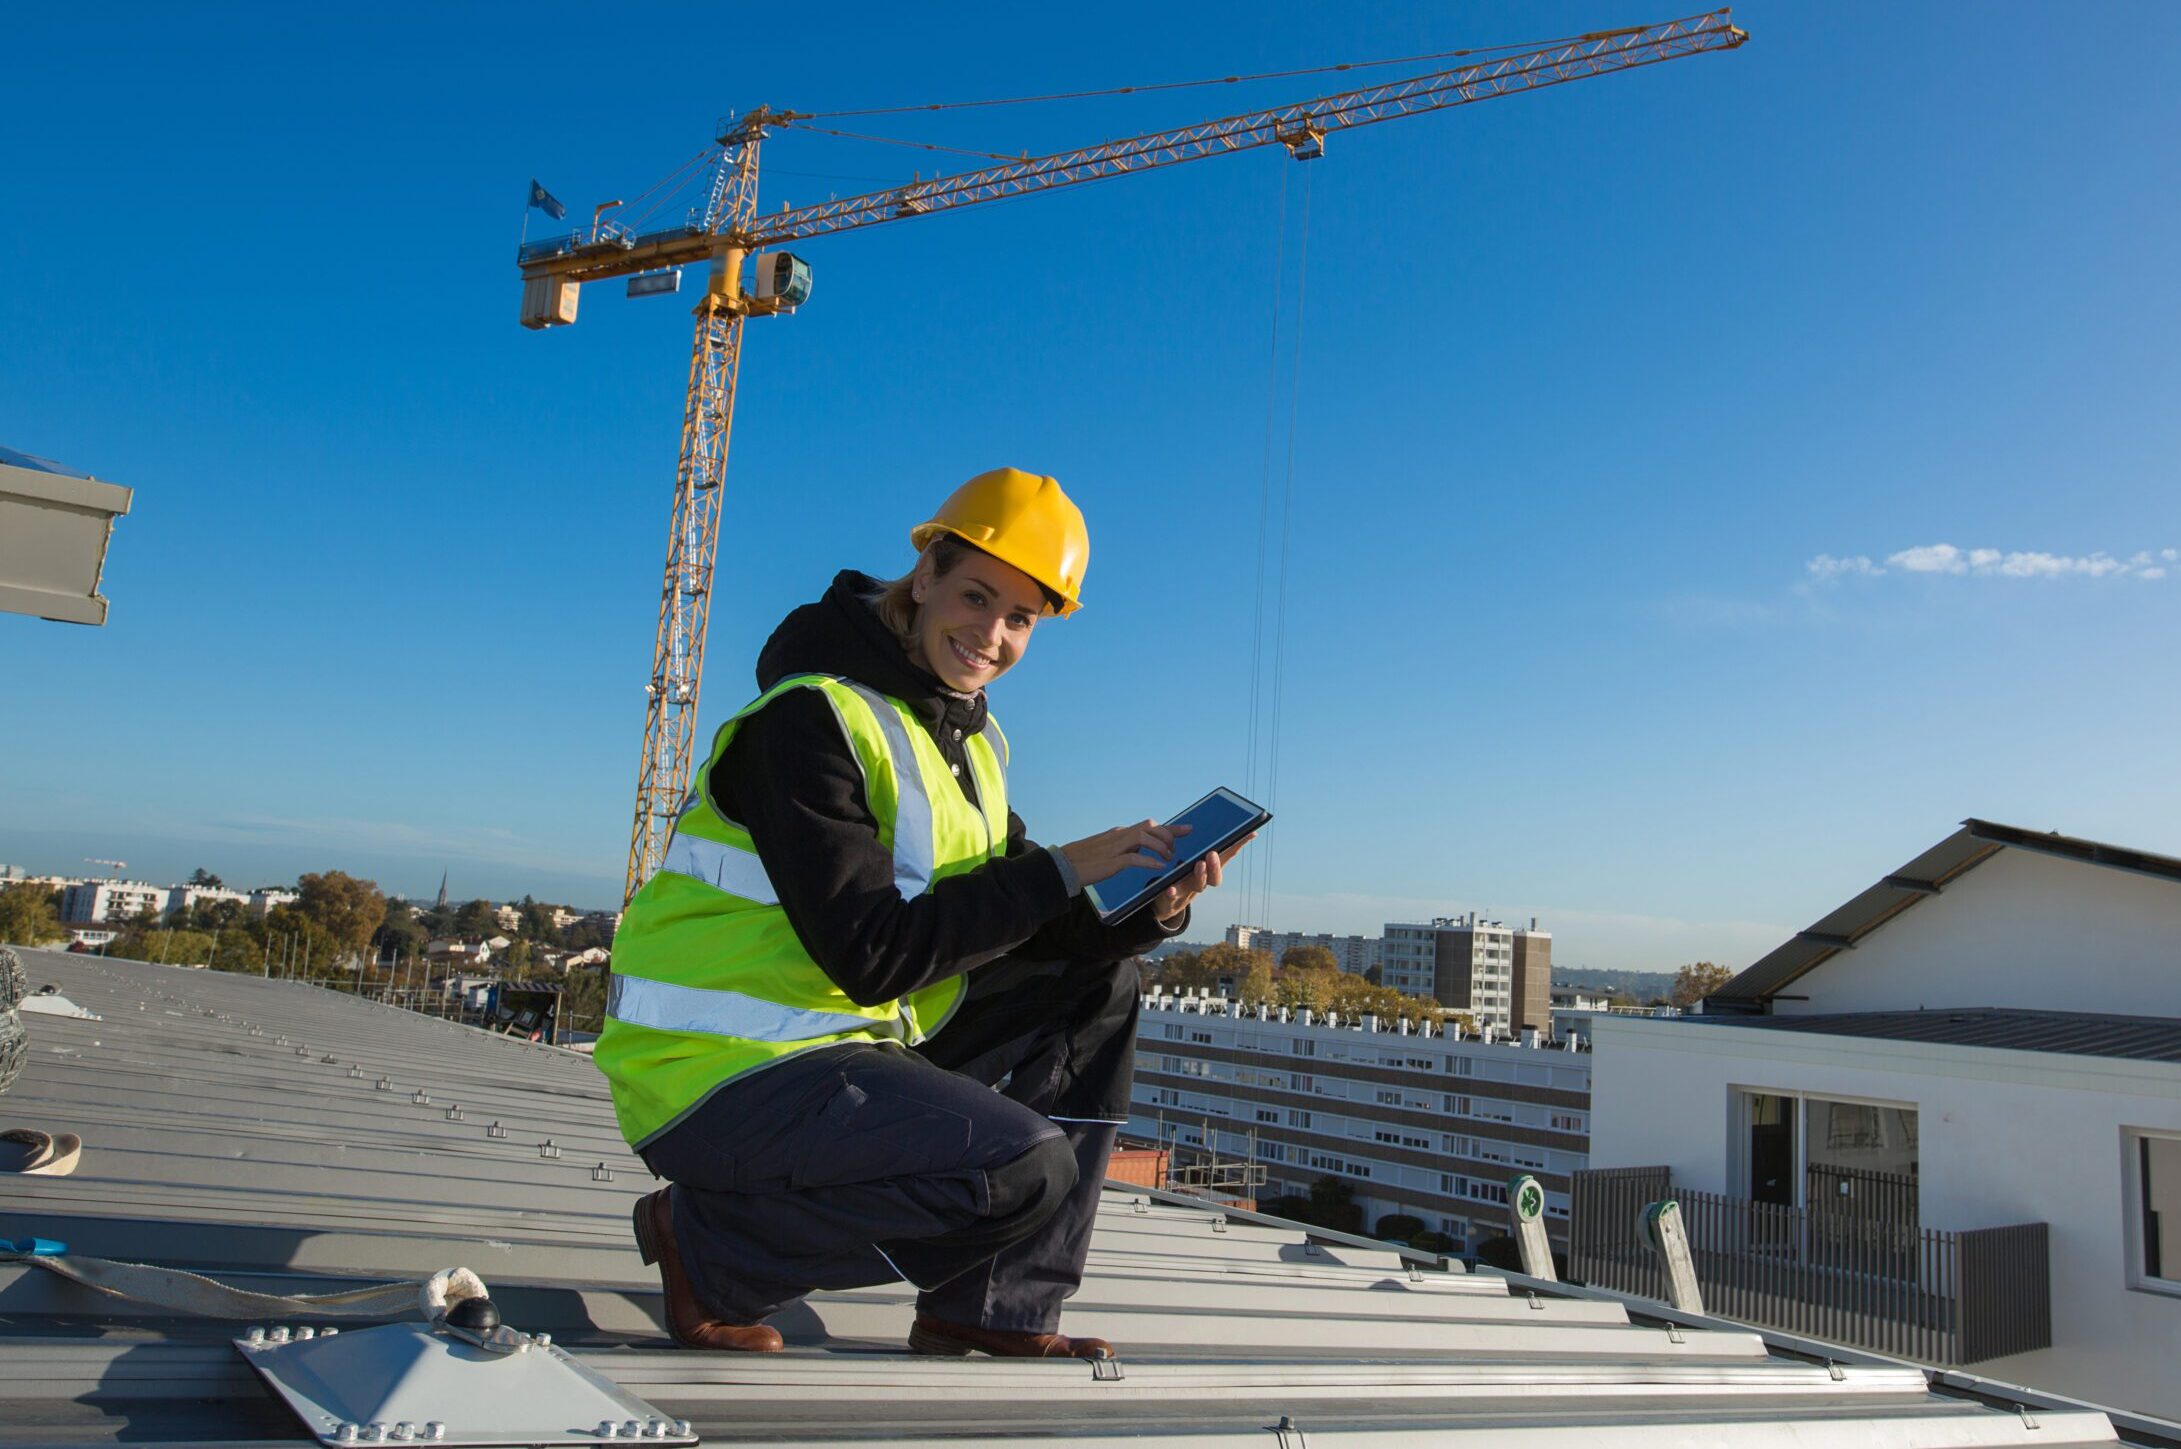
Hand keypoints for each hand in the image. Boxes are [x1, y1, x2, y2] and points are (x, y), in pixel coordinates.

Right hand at [1059, 820, 1189, 886]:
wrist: (1062, 865)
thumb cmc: (1083, 860)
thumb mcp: (1106, 849)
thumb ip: (1122, 847)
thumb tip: (1138, 849)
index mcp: (1120, 834)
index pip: (1149, 826)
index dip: (1170, 828)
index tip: (1187, 829)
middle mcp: (1119, 836)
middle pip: (1150, 827)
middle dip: (1169, 835)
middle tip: (1179, 846)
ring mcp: (1115, 848)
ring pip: (1145, 838)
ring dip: (1161, 847)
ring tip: (1169, 858)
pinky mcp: (1110, 862)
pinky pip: (1134, 858)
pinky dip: (1149, 862)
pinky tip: (1160, 867)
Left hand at [1154, 833, 1252, 924]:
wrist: (1162, 895)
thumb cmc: (1177, 867)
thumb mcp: (1180, 848)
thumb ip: (1186, 835)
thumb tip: (1196, 824)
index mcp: (1208, 865)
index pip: (1227, 854)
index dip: (1239, 844)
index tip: (1251, 832)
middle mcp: (1203, 878)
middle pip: (1216, 876)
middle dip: (1216, 865)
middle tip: (1212, 854)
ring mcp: (1189, 887)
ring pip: (1200, 885)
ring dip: (1201, 875)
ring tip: (1199, 865)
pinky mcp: (1173, 895)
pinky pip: (1175, 895)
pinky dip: (1173, 892)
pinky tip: (1170, 888)